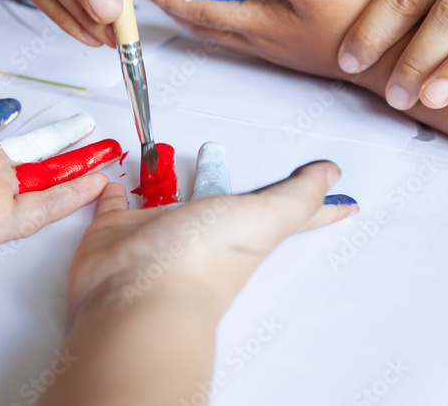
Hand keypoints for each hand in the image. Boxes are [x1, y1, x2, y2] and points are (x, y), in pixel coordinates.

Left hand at [0, 54, 113, 276]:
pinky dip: (70, 196)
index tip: (22, 102)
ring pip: (45, 180)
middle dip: (64, 140)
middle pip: (33, 151)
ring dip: (77, 167)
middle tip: (92, 130)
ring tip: (108, 156)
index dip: (12, 111)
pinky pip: (41, 208)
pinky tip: (95, 183)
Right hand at [66, 150, 354, 320]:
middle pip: (220, 202)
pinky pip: (115, 208)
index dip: (312, 201)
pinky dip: (114, 193)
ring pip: (167, 202)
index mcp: (243, 231)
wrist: (138, 293)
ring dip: (167, 183)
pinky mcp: (116, 233)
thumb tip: (333, 176)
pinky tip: (115, 181)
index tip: (332, 187)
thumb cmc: (205, 260)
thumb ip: (299, 197)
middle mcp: (203, 233)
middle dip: (224, 181)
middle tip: (222, 156)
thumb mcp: (267, 220)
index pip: (287, 212)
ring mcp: (158, 234)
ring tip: (165, 159)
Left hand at [139, 0, 379, 82]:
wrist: (391, 58)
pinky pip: (249, 21)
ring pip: (229, 20)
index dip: (173, 1)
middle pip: (209, 21)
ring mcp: (278, 42)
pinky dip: (235, 3)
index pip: (203, 12)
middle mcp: (262, 38)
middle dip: (184, 3)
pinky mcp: (294, 39)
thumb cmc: (357, 24)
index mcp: (260, 24)